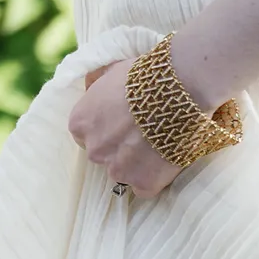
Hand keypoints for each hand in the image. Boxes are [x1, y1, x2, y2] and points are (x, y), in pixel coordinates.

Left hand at [68, 59, 182, 199]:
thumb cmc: (144, 76)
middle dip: (120, 148)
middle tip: (143, 133)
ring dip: (137, 164)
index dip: (106, 129)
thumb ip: (96, 85)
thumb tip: (91, 87)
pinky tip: (165, 159)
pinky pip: (145, 188)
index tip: (122, 124)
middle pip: (104, 156)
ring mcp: (118, 171)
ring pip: (124, 173)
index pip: (86, 135)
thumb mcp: (109, 70)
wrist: (178, 90)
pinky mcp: (144, 184)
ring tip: (158, 145)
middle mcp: (94, 151)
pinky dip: (154, 178)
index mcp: (80, 124)